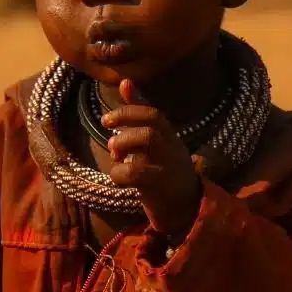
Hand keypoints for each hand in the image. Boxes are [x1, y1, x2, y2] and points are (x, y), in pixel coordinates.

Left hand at [102, 79, 203, 235]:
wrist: (186, 209)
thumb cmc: (164, 171)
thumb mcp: (155, 142)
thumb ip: (139, 116)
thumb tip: (125, 82)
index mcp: (170, 137)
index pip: (153, 113)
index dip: (131, 105)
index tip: (108, 114)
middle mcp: (172, 147)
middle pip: (153, 120)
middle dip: (125, 118)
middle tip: (106, 126)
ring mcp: (168, 165)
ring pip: (148, 139)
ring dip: (123, 141)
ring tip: (115, 153)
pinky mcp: (160, 186)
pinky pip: (135, 172)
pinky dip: (118, 172)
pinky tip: (118, 176)